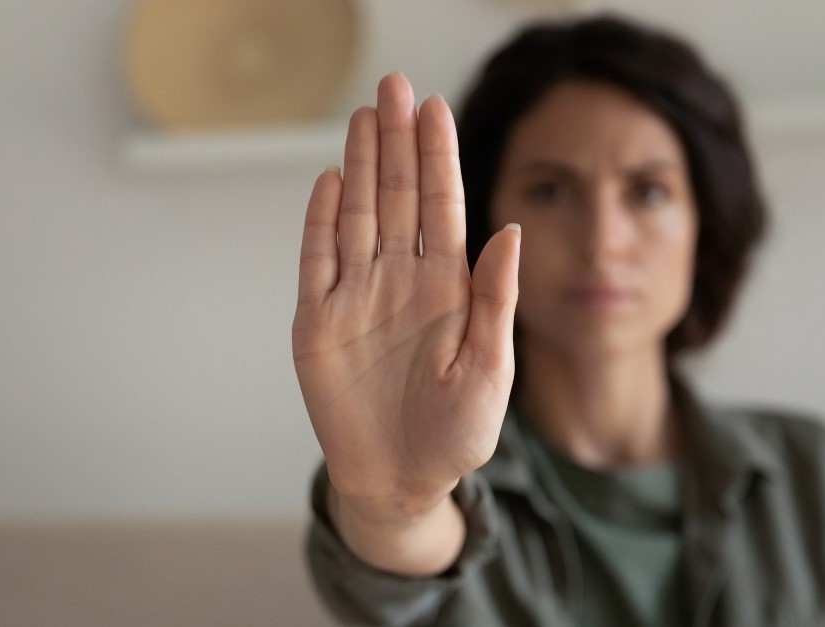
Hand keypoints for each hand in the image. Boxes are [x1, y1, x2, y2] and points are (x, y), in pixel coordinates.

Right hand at [292, 73, 520, 519]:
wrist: (398, 481)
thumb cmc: (453, 435)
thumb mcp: (489, 370)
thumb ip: (496, 300)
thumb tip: (509, 230)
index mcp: (446, 289)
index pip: (441, 208)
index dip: (437, 158)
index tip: (435, 108)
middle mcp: (400, 281)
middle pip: (397, 197)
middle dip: (396, 141)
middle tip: (394, 85)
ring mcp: (356, 297)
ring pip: (357, 215)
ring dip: (359, 165)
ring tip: (364, 115)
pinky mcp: (316, 321)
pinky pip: (316, 259)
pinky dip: (320, 220)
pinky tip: (330, 180)